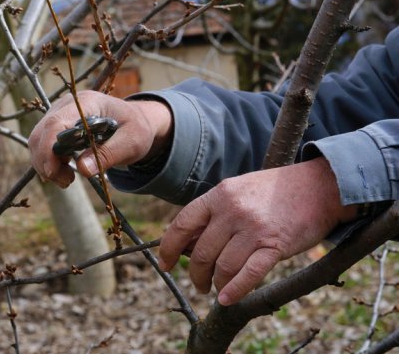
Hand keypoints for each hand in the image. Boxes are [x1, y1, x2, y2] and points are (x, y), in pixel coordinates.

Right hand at [28, 91, 171, 186]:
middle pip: (41, 133)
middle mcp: (66, 106)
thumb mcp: (132, 142)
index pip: (56, 122)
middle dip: (46, 161)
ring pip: (37, 141)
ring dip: (46, 165)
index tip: (52, 171)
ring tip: (68, 180)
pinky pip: (42, 146)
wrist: (134, 122)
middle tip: (67, 181)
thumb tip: (83, 170)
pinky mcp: (56, 127)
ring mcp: (59, 115)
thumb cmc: (135, 128)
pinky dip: (48, 163)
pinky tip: (65, 173)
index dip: (48, 147)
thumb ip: (109, 154)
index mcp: (86, 103)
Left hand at [158, 157, 356, 305]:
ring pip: (223, 267)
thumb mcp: (237, 190)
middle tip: (199, 284)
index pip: (182, 224)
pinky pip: (248, 274)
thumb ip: (213, 213)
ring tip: (217, 290)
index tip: (166, 265)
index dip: (169, 248)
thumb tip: (187, 243)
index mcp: (218, 195)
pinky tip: (227, 299)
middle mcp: (232, 210)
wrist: (320, 187)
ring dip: (216, 285)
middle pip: (201, 252)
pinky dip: (235, 291)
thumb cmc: (274, 192)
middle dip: (196, 274)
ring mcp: (253, 229)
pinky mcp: (274, 246)